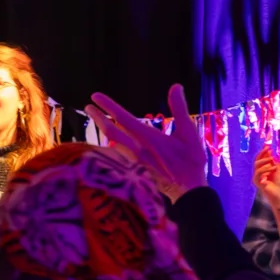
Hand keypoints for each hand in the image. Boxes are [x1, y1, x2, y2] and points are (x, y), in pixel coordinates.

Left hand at [88, 86, 209, 200]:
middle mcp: (137, 149)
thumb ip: (181, 110)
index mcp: (148, 138)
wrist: (189, 192)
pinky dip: (111, 145)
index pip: (123, 118)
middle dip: (98, 118)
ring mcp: (134, 161)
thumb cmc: (191, 163)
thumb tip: (175, 86)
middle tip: (88, 107)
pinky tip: (111, 142)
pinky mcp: (135, 170)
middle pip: (111, 132)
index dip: (108, 106)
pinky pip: (118, 154)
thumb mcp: (189, 134)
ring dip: (103, 130)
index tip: (95, 96)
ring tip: (97, 121)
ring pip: (113, 143)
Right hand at [252, 149, 279, 210]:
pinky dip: (266, 169)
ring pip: (256, 165)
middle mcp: (258, 173)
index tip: (267, 146)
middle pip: (256, 161)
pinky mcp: (257, 182)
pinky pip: (258, 173)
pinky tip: (273, 168)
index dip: (263, 152)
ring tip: (272, 160)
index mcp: (264, 170)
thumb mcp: (278, 170)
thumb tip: (270, 153)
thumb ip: (274, 162)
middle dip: (262, 154)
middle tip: (268, 149)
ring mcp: (256, 178)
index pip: (260, 159)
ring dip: (265, 161)